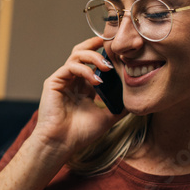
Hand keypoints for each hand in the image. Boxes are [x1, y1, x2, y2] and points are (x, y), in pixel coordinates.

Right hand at [32, 37, 126, 156]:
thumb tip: (136, 99)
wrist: (61, 144)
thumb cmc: (80, 134)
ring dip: (94, 57)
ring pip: (77, 55)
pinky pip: (70, 67)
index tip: (122, 53)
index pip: (93, 62)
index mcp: (83, 86)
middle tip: (113, 44)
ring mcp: (62, 80)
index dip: (106, 55)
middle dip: (97, 45)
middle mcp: (72, 80)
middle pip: (83, 51)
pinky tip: (96, 81)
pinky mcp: (54, 82)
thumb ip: (119, 106)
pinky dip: (85, 70)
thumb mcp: (107, 117)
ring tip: (107, 67)